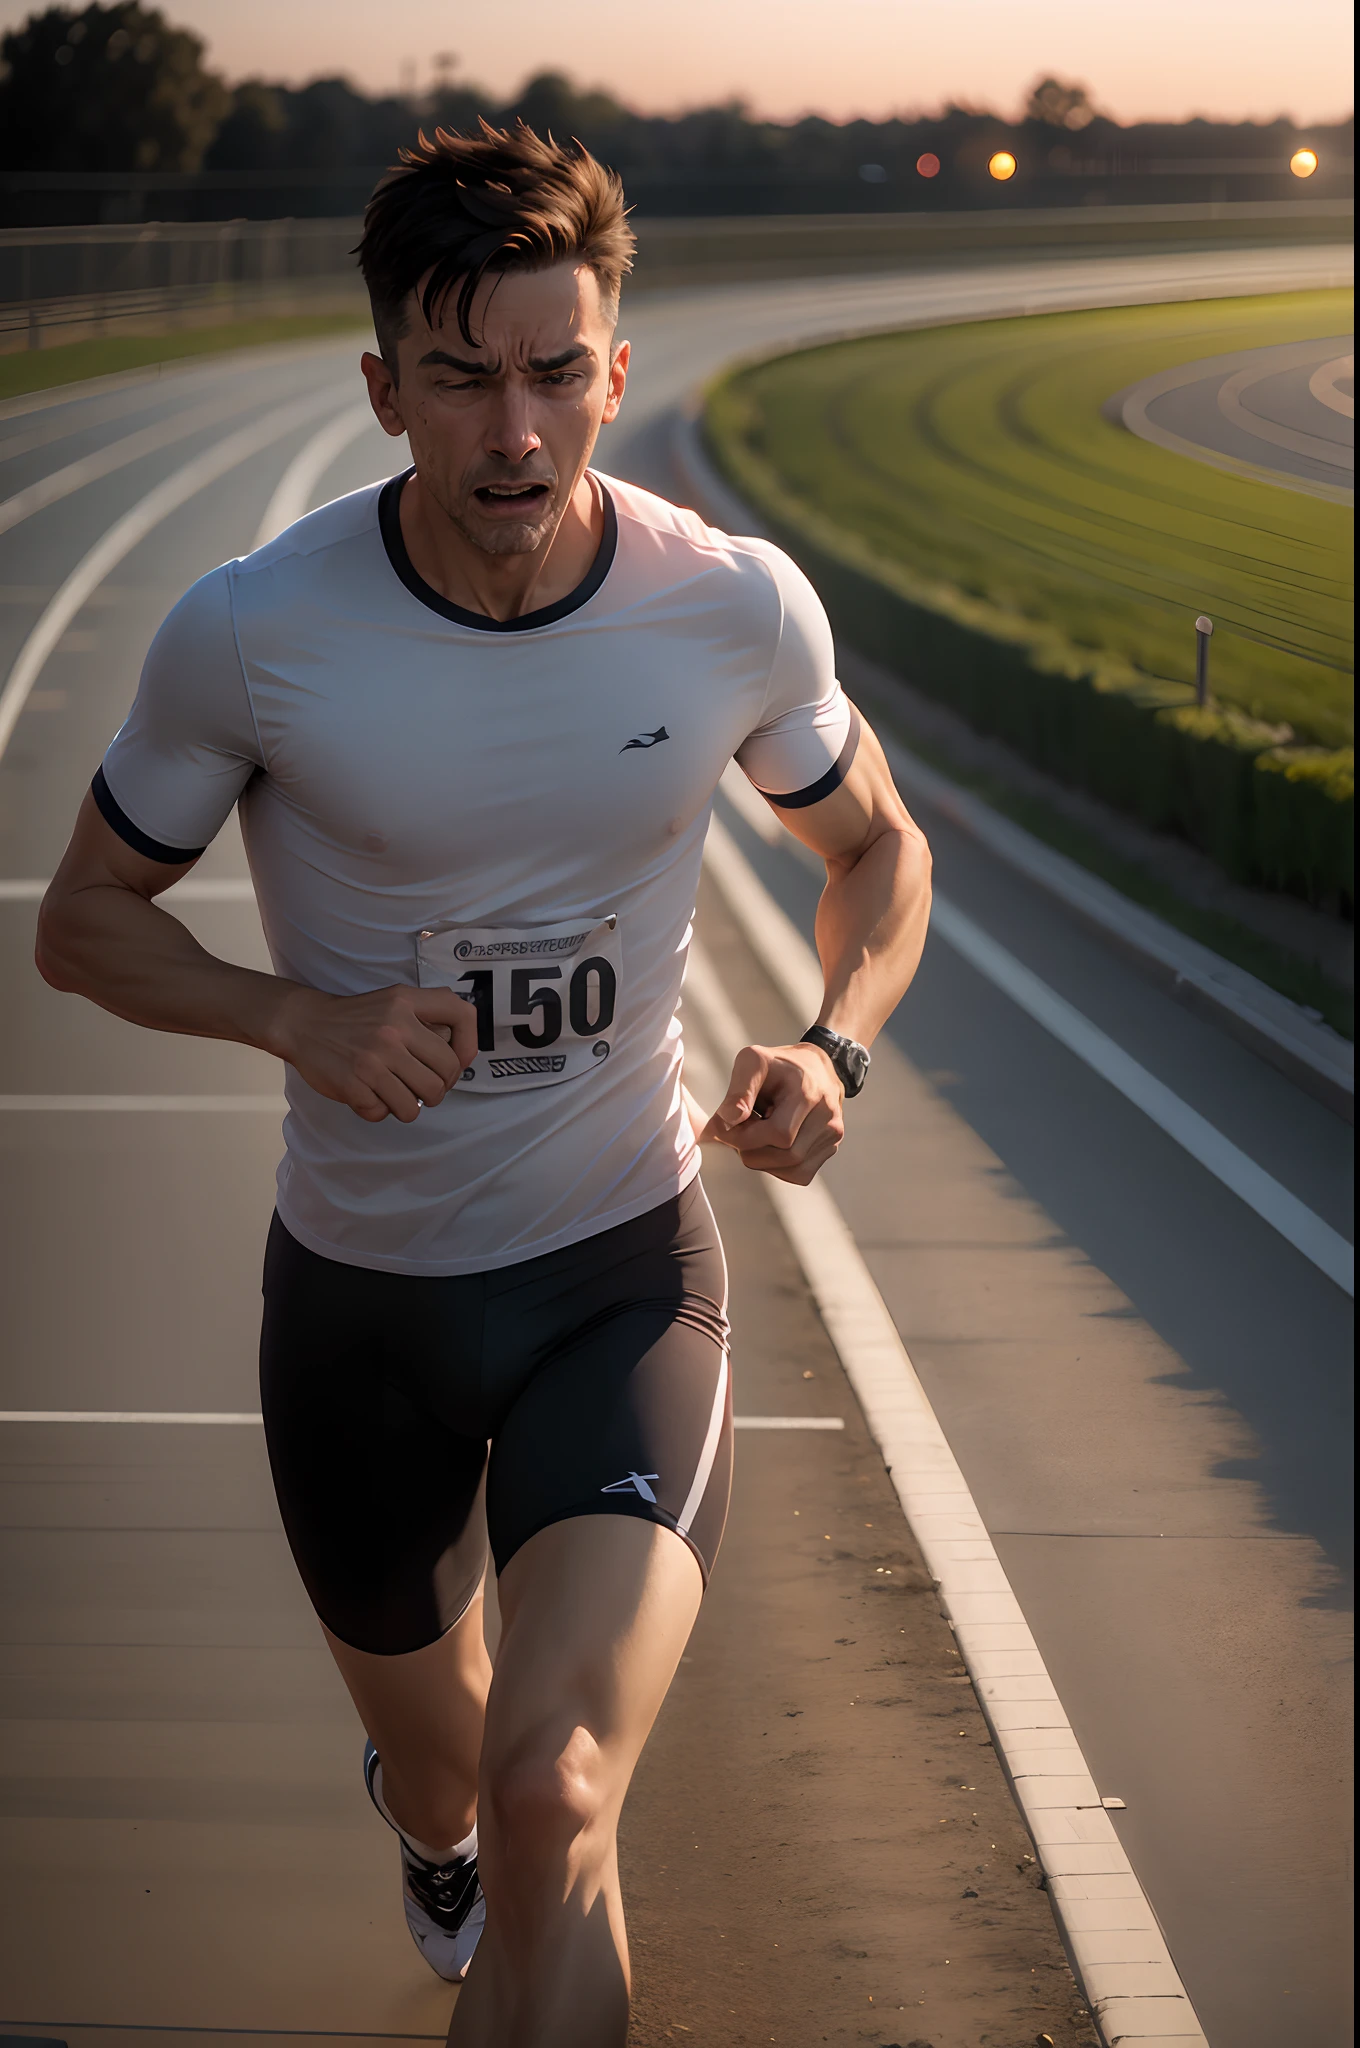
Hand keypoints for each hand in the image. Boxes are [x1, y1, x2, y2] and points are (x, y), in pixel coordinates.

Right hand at [273, 983, 478, 1123]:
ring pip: (416, 1105)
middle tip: (420, 1085)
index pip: (463, 1016)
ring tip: (395, 1091)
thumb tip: (462, 1055)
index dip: (468, 1047)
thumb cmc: (358, 1017)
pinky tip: (369, 1093)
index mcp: (406, 1004)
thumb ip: (431, 1016)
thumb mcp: (396, 1000)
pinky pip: (383, 1114)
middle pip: (444, 1077)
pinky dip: (378, 1109)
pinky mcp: (352, 1086)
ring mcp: (372, 1061)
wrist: (304, 1024)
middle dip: (437, 1089)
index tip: (454, 1062)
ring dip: (409, 1105)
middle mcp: (393, 1031)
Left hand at [702, 1041, 844, 1184]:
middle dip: (752, 1150)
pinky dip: (778, 1166)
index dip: (744, 1138)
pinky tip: (770, 1146)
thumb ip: (739, 1091)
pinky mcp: (831, 1147)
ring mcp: (833, 1133)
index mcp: (807, 1093)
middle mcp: (827, 1115)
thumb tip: (727, 1121)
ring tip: (754, 1135)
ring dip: (763, 1159)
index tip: (724, 1129)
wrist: (814, 1067)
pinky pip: (800, 1173)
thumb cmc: (779, 1065)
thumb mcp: (753, 1062)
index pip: (779, 1134)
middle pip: (786, 1155)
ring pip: (793, 1169)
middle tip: (738, 1132)